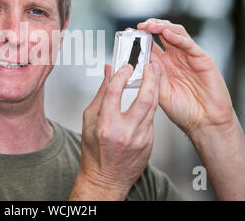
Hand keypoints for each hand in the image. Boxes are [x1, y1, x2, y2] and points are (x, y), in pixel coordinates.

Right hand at [71, 62, 160, 199]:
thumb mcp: (89, 120)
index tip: (125, 67)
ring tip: (153, 77)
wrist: (106, 178)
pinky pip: (151, 120)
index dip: (121, 76)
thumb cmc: (94, 151)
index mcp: (105, 126)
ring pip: (152, 108)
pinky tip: (148, 99)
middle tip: (151, 67)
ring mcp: (140, 140)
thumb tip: (107, 72)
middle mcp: (124, 133)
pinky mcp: (149, 144)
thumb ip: (100, 93)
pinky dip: (149, 107)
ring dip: (154, 89)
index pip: (114, 93)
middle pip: (144, 99)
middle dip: (150, 79)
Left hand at [138, 19, 234, 136]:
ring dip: (162, 27)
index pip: (150, 45)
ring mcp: (189, 57)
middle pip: (162, 34)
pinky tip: (166, 34)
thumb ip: (151, 77)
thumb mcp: (160, 93)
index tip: (128, 33)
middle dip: (150, 27)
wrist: (204, 122)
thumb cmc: (183, 111)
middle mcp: (176, 58)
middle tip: (139, 27)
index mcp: (163, 65)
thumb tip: (139, 62)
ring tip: (150, 26)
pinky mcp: (202, 59)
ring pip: (176, 33)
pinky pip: (189, 44)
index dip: (140, 38)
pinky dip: (177, 37)